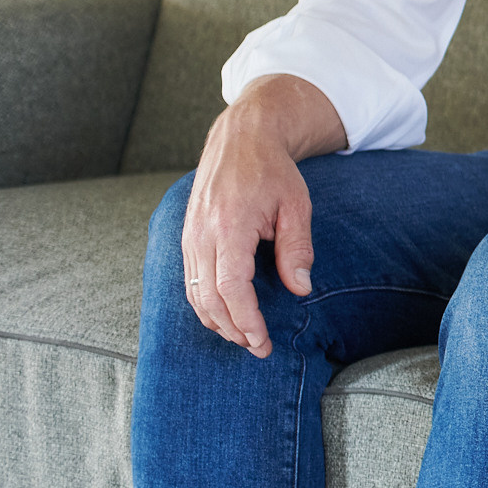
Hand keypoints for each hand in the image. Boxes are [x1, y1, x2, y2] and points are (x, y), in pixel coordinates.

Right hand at [181, 75, 343, 356]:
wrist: (241, 139)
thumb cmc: (273, 171)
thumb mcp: (296, 205)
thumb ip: (297, 247)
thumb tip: (301, 288)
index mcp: (229, 227)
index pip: (230, 288)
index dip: (245, 320)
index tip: (262, 341)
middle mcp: (201, 235)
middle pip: (208, 298)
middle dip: (232, 329)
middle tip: (258, 348)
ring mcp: (189, 236)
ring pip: (194, 293)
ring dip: (216, 321)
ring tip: (244, 337)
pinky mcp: (186, 237)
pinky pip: (190, 280)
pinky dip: (205, 303)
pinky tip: (225, 315)